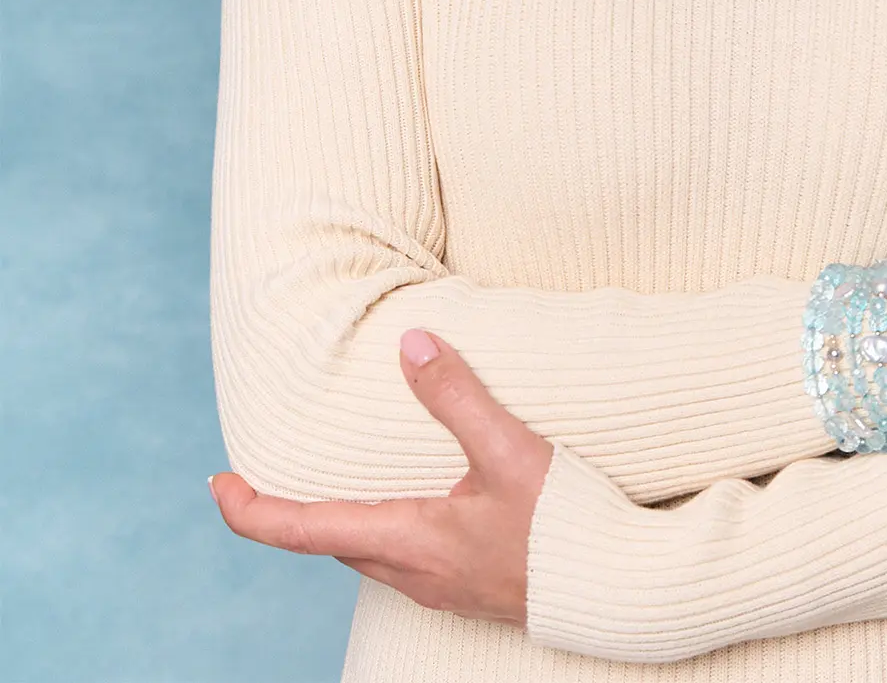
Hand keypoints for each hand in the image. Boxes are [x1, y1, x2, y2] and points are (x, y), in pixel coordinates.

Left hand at [208, 329, 555, 624]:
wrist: (621, 591)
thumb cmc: (566, 526)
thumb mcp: (512, 450)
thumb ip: (457, 395)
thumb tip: (410, 343)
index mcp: (408, 540)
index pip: (301, 530)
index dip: (250, 510)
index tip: (217, 484)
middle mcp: (414, 572)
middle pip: (328, 544)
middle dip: (289, 512)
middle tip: (262, 476)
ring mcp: (441, 587)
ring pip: (365, 554)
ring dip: (336, 521)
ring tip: (329, 481)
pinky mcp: (468, 588)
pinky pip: (401, 560)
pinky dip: (379, 529)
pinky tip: (409, 502)